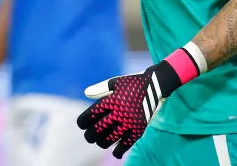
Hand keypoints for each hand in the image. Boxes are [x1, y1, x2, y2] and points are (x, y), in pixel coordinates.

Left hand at [76, 53, 190, 158]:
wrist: (155, 85)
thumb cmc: (132, 83)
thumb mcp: (115, 82)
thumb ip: (100, 89)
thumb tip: (85, 94)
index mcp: (111, 100)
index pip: (91, 115)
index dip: (83, 122)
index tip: (81, 125)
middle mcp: (119, 112)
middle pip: (98, 129)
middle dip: (90, 135)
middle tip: (89, 137)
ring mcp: (130, 121)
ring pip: (110, 138)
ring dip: (102, 143)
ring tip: (99, 142)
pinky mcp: (139, 128)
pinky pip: (127, 143)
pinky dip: (119, 150)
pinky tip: (115, 153)